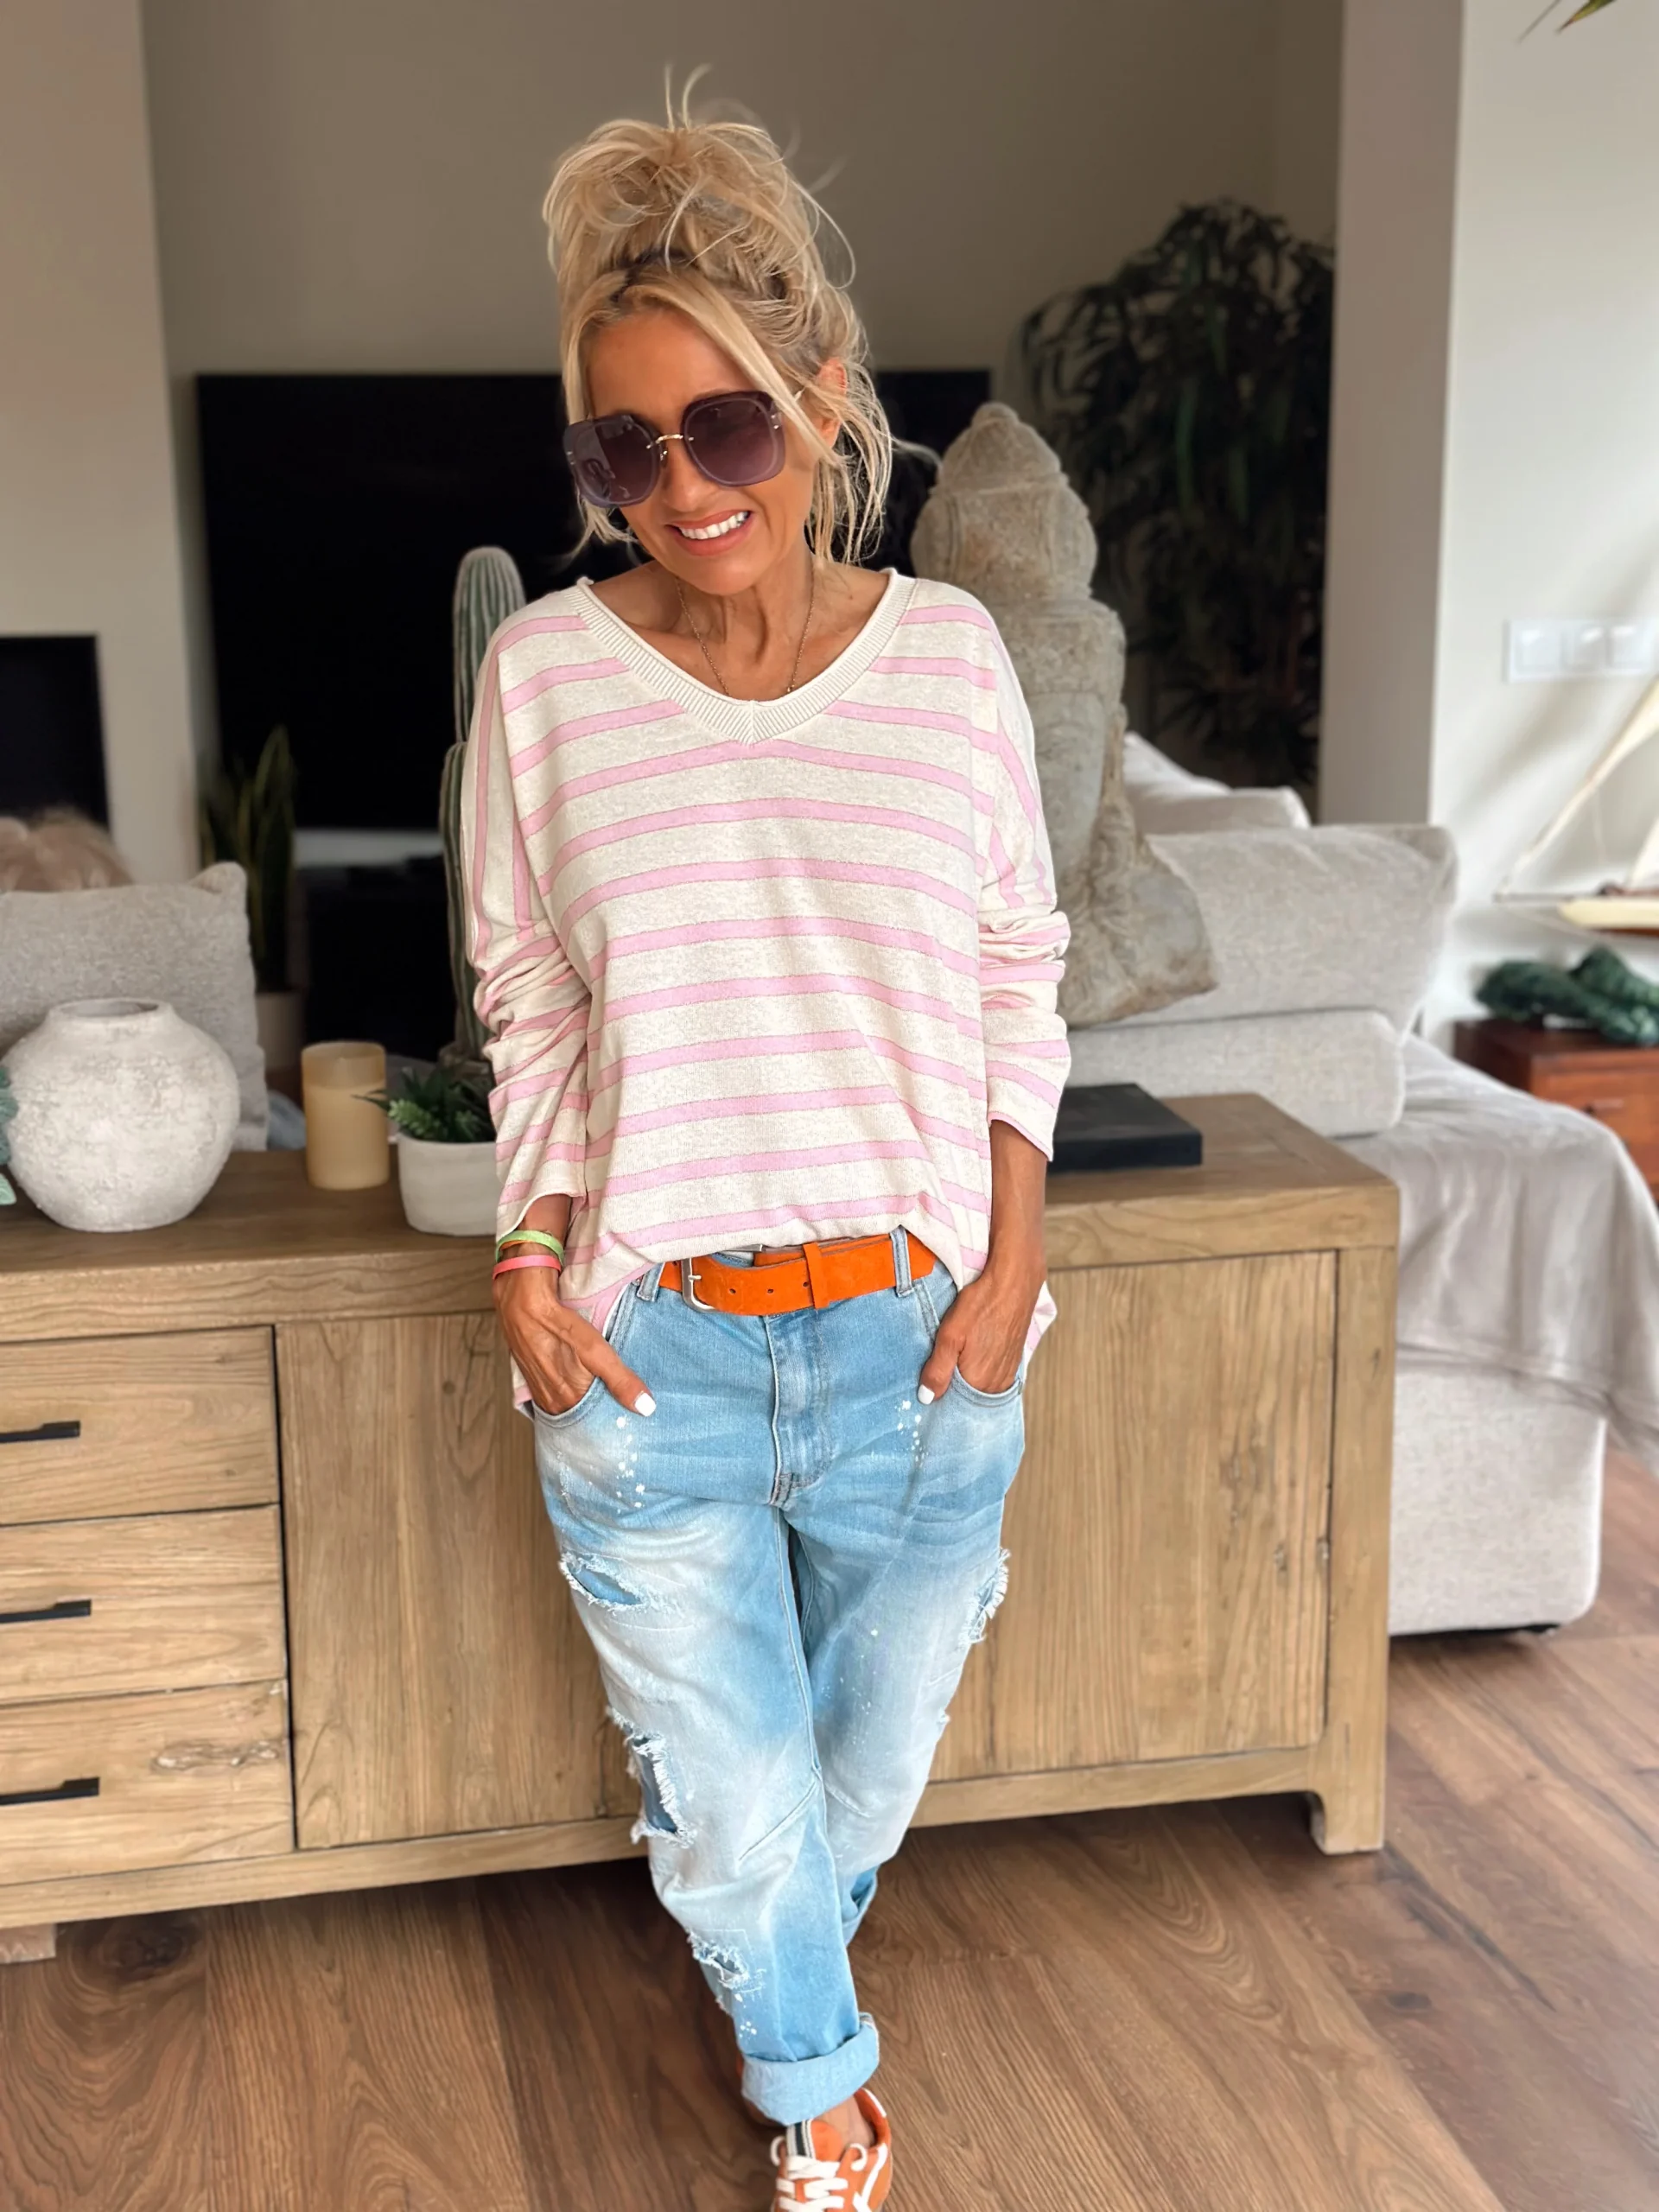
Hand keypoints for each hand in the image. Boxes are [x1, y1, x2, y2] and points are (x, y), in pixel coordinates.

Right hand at [494, 1265, 653, 1416]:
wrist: (521, 1300)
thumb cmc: (556, 1323)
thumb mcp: (596, 1351)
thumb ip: (620, 1381)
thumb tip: (645, 1407)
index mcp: (565, 1402)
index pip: (597, 1423)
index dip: (615, 1419)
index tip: (635, 1417)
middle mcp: (550, 1402)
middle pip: (584, 1415)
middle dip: (603, 1410)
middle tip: (627, 1404)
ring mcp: (540, 1390)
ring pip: (572, 1403)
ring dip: (588, 1399)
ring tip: (608, 1391)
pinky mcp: (536, 1376)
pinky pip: (560, 1391)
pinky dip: (574, 1388)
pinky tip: (583, 1379)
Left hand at [918, 1252, 1042, 1400]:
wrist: (1014, 1283)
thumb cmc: (981, 1304)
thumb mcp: (950, 1335)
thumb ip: (938, 1370)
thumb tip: (926, 1398)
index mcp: (978, 1382)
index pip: (952, 1404)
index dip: (937, 1395)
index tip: (925, 1386)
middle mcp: (995, 1384)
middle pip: (967, 1397)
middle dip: (951, 1388)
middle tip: (935, 1371)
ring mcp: (1007, 1374)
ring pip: (979, 1387)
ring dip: (965, 1379)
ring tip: (953, 1361)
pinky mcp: (1013, 1362)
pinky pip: (991, 1378)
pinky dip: (979, 1372)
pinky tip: (970, 1356)